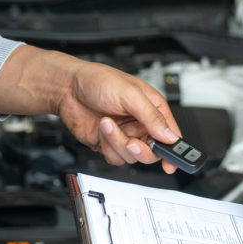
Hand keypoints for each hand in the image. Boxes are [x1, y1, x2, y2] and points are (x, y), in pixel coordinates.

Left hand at [57, 59, 180, 169]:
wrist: (67, 88)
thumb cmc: (98, 80)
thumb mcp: (130, 94)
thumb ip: (151, 116)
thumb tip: (169, 135)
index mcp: (153, 109)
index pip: (171, 134)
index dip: (175, 150)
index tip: (172, 163)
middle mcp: (141, 124)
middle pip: (153, 151)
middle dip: (141, 150)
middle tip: (132, 142)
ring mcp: (125, 135)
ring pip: (132, 156)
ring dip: (117, 142)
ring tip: (108, 124)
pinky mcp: (109, 143)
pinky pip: (115, 157)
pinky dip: (107, 145)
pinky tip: (101, 128)